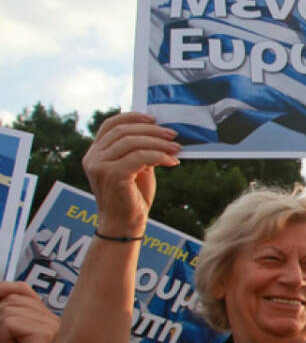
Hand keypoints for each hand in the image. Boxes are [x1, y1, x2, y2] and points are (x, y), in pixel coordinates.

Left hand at [0, 282, 59, 342]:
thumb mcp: (0, 320)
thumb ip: (3, 297)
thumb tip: (4, 285)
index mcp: (42, 312)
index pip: (19, 288)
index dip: (1, 302)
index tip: (4, 331)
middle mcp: (51, 317)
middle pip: (12, 298)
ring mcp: (52, 326)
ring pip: (9, 310)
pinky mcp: (45, 335)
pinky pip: (11, 322)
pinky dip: (2, 337)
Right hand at [81, 112, 180, 234]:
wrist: (124, 225)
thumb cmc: (132, 196)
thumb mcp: (135, 167)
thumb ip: (139, 149)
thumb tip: (159, 130)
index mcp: (95, 153)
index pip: (110, 125)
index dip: (132, 117)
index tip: (153, 118)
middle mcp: (93, 157)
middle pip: (124, 131)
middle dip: (152, 130)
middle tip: (173, 135)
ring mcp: (99, 166)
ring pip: (132, 142)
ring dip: (159, 143)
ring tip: (177, 148)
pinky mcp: (112, 175)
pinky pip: (140, 157)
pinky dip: (160, 156)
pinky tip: (172, 162)